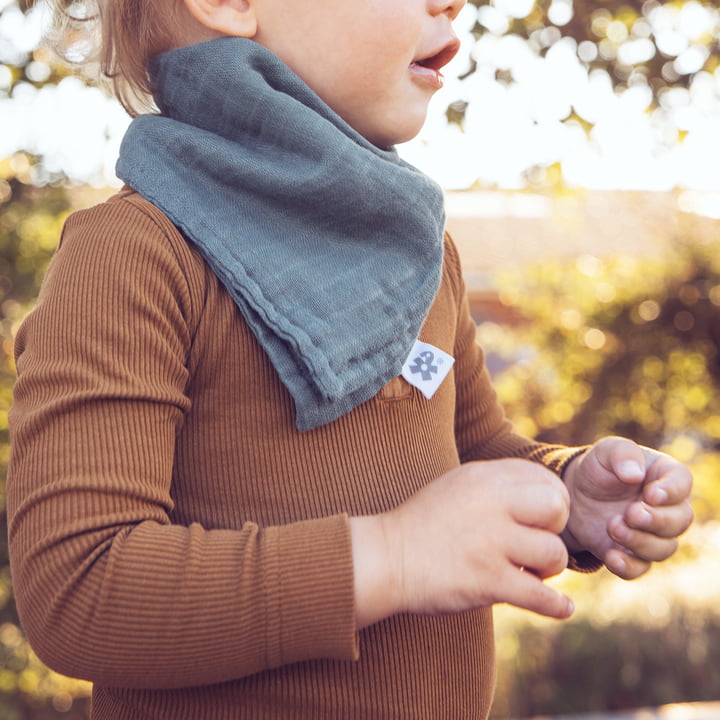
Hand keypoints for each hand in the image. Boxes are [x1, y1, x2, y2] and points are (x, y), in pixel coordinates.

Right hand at [350, 459, 574, 629]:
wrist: (386, 558)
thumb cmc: (424, 523)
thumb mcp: (458, 485)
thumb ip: (498, 484)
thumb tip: (546, 496)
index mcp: (484, 477)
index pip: (544, 478)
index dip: (553, 500)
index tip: (544, 519)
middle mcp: (491, 504)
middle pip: (557, 508)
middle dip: (556, 528)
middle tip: (538, 542)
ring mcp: (490, 542)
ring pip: (554, 553)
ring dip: (549, 569)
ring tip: (532, 573)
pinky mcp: (487, 581)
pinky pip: (540, 596)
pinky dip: (556, 606)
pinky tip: (562, 608)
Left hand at [562, 437, 693, 579]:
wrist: (575, 494)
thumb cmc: (599, 468)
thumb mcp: (605, 451)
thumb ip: (622, 454)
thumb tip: (635, 475)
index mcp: (665, 476)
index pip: (682, 483)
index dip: (671, 492)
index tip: (651, 494)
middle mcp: (667, 508)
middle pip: (679, 521)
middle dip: (656, 520)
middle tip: (630, 513)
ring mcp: (652, 534)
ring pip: (663, 548)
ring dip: (640, 542)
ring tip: (613, 526)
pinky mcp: (633, 554)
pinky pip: (640, 568)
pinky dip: (628, 566)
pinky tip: (611, 556)